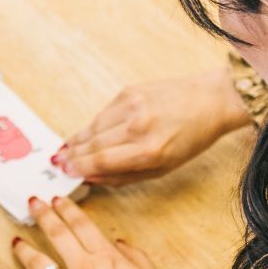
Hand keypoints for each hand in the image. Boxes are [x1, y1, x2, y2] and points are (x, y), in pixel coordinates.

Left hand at [0, 197, 182, 268]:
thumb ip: (134, 254)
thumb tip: (117, 241)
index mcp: (107, 258)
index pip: (82, 226)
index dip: (68, 210)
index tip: (58, 200)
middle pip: (57, 235)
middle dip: (43, 216)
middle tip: (33, 203)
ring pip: (37, 263)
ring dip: (23, 249)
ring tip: (15, 240)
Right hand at [55, 66, 251, 185]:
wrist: (210, 100)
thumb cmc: (191, 138)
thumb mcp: (163, 169)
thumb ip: (124, 176)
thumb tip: (91, 177)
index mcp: (149, 150)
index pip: (100, 161)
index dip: (78, 168)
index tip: (64, 172)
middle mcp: (138, 126)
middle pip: (92, 144)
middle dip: (72, 155)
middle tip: (57, 163)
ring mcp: (132, 105)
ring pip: (94, 127)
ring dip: (78, 140)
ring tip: (66, 150)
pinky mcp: (130, 91)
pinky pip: (103, 113)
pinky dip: (93, 125)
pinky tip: (87, 134)